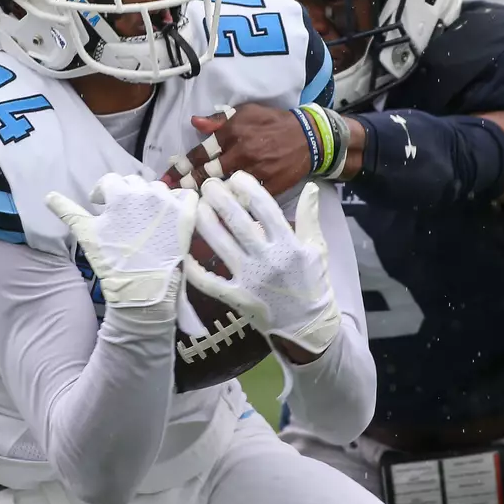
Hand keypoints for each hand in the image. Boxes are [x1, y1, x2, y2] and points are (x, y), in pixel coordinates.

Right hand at [47, 174, 197, 309]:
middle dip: (126, 194)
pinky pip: (187, 196)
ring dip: (150, 198)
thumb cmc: (112, 261)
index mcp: (121, 193)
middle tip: (123, 214)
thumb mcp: (86, 234)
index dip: (103, 192)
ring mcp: (170, 204)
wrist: (143, 289)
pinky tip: (169, 215)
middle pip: (134, 182)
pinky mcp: (188, 217)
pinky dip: (179, 201)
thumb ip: (67, 210)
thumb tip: (47, 195)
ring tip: (144, 217)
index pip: (110, 180)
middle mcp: (147, 192)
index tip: (100, 204)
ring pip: (159, 188)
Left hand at [163, 103, 314, 196]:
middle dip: (186, 185)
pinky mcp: (270, 187)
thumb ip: (220, 120)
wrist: (310, 137)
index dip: (181, 167)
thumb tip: (195, 123)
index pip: (202, 152)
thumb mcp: (248, 112)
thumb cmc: (275, 123)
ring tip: (188, 208)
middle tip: (170, 196)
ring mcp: (257, 171)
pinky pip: (247, 200)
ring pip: (225, 189)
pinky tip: (218, 218)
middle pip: (208, 173)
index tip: (166, 179)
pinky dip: (233, 208)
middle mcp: (243, 152)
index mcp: (235, 132)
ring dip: (206, 199)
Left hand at [182, 172, 339, 358]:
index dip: (247, 188)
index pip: (264, 207)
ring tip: (195, 206)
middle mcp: (268, 259)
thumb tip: (312, 186)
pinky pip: (211, 282)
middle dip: (220, 199)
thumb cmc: (313, 283)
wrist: (309, 326)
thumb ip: (310, 217)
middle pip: (238, 222)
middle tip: (208, 185)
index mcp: (289, 244)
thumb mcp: (318, 248)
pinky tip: (185, 252)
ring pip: (221, 245)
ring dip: (205, 222)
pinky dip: (195, 268)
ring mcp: (251, 279)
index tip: (235, 178)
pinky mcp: (238, 298)